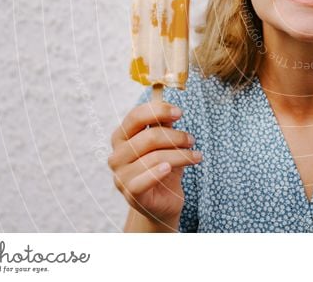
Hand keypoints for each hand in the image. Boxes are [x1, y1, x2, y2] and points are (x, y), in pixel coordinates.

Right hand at [108, 102, 201, 225]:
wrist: (164, 201)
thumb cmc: (164, 167)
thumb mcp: (166, 144)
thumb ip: (164, 126)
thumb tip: (170, 110)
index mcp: (121, 138)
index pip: (135, 117)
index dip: (158, 111)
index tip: (180, 112)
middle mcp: (116, 156)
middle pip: (148, 137)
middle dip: (175, 137)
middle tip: (191, 140)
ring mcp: (121, 176)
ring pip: (154, 158)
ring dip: (180, 155)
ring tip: (196, 156)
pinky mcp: (130, 194)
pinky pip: (143, 180)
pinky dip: (157, 173)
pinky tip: (169, 169)